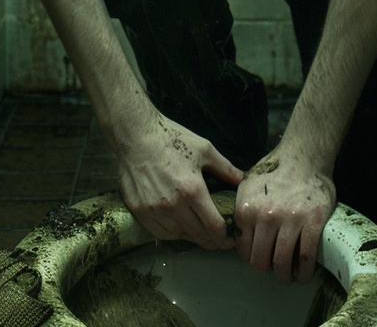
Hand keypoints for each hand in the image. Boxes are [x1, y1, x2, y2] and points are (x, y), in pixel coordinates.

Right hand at [117, 111, 244, 250]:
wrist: (136, 135)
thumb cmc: (171, 138)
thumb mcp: (204, 148)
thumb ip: (224, 167)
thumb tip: (240, 180)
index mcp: (192, 189)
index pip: (214, 226)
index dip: (226, 236)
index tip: (232, 238)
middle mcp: (173, 204)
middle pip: (198, 235)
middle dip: (214, 242)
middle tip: (221, 242)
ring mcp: (154, 210)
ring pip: (180, 236)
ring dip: (194, 238)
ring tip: (203, 236)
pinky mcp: (140, 211)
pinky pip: (161, 232)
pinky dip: (174, 234)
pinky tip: (181, 230)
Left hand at [233, 145, 335, 285]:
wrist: (304, 156)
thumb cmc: (275, 172)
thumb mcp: (247, 185)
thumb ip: (241, 210)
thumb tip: (233, 235)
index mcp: (246, 208)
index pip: (243, 249)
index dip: (251, 257)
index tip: (259, 258)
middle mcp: (265, 215)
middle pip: (260, 260)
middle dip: (267, 269)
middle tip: (273, 270)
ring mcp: (289, 218)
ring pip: (281, 262)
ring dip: (284, 276)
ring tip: (288, 277)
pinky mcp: (312, 220)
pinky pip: (305, 256)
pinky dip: (304, 272)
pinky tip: (303, 275)